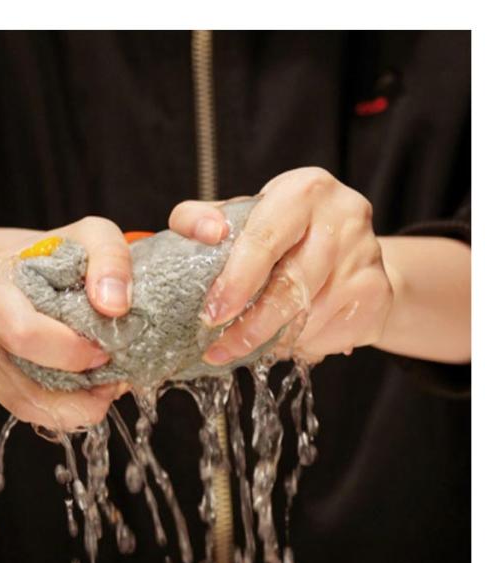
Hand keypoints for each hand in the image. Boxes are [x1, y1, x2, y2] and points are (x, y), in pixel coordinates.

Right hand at [0, 216, 132, 430]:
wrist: (26, 267)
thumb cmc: (58, 252)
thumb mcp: (90, 235)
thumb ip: (110, 258)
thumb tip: (114, 305)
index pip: (22, 332)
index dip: (70, 351)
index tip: (106, 348)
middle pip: (19, 380)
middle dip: (74, 386)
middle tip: (109, 373)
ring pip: (22, 405)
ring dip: (72, 407)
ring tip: (103, 389)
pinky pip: (24, 409)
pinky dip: (60, 410)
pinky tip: (85, 394)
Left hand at [169, 167, 392, 362]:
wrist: (351, 248)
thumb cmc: (284, 232)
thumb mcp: (245, 216)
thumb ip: (204, 219)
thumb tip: (204, 232)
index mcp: (304, 191)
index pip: (265, 239)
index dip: (236, 281)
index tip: (212, 315)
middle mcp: (344, 218)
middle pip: (290, 287)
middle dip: (249, 328)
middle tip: (219, 350)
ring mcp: (366, 257)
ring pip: (308, 318)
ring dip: (274, 340)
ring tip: (252, 342)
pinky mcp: (378, 293)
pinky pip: (329, 334)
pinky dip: (301, 344)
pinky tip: (291, 336)